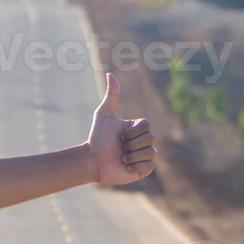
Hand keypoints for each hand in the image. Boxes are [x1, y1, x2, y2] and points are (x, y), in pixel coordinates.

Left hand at [86, 72, 156, 186]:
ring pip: (151, 152)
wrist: (92, 161)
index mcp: (137, 128)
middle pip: (151, 138)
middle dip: (131, 144)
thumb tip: (110, 74)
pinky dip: (136, 166)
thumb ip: (111, 96)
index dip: (132, 132)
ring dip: (132, 155)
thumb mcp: (103, 115)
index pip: (147, 126)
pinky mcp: (144, 170)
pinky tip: (126, 167)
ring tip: (121, 158)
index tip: (119, 135)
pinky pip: (149, 165)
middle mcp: (143, 141)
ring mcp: (144, 156)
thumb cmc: (97, 138)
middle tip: (119, 147)